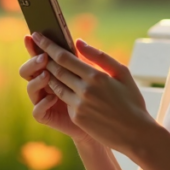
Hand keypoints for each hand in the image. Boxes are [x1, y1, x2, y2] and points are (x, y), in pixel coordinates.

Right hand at [18, 34, 93, 145]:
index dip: (36, 46)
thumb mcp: (99, 74)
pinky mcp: (47, 115)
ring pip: (30, 88)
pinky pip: (37, 111)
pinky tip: (52, 98)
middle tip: (43, 56)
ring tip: (47, 74)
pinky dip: (42, 104)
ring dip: (36, 80)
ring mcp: (44, 99)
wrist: (107, 121)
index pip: (41, 55)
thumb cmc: (103, 95)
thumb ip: (89, 58)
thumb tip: (78, 41)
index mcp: (55, 69)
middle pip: (30, 70)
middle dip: (33, 61)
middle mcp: (46, 83)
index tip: (34, 35)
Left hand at [32, 32, 156, 155]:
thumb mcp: (122, 73)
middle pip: (56, 70)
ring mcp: (79, 105)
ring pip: (56, 85)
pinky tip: (56, 83)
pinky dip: (59, 90)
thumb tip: (79, 43)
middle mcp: (84, 90)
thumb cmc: (132, 101)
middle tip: (34, 45)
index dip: (48, 46)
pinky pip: (64, 100)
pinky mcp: (76, 117)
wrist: (136, 134)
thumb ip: (99, 56)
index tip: (38, 35)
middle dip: (43, 57)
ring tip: (42, 63)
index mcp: (96, 76)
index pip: (64, 57)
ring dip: (48, 74)